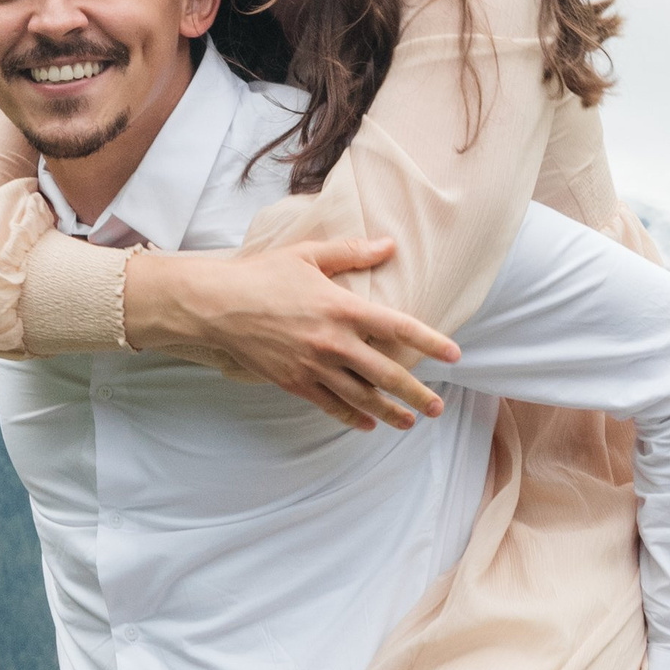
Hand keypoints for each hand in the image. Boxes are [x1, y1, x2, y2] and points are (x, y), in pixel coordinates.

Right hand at [123, 239, 460, 430]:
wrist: (216, 307)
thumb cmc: (262, 275)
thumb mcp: (308, 255)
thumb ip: (352, 253)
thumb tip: (390, 245)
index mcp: (341, 308)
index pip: (397, 327)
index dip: (429, 342)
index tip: (454, 355)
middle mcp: (332, 342)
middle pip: (385, 373)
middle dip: (415, 393)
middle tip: (438, 407)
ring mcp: (313, 366)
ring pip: (360, 396)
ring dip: (389, 411)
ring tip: (410, 422)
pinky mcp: (294, 382)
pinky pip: (330, 405)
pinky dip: (352, 417)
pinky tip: (369, 424)